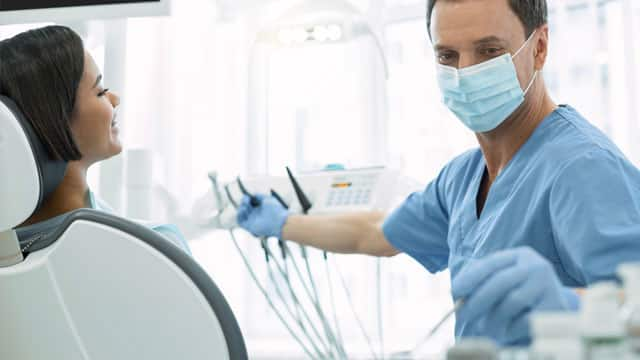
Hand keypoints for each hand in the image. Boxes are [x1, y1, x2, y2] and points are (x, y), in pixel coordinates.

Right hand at [236, 194, 288, 238]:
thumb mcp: (267, 199)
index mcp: (260, 209)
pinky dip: (239, 215)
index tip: (247, 196)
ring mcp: (252, 221)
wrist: (279, 222)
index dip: (247, 199)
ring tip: (245, 204)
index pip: (250, 203)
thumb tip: (252, 195)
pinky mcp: (249, 226)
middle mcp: (256, 215)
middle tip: (246, 199)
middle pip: (244, 208)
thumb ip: (259, 196)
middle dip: (243, 202)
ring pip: (241, 214)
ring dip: (240, 208)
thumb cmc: (276, 210)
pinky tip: (243, 209)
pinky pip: (240, 221)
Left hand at [451, 247, 578, 345]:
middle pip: (500, 282)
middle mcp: (537, 266)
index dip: (470, 277)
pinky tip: (507, 331)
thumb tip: (457, 296)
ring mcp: (549, 286)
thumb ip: (480, 284)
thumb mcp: (502, 282)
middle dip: (477, 300)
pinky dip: (511, 328)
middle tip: (462, 316)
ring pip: (511, 302)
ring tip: (485, 328)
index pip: (491, 263)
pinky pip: (525, 319)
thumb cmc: (519, 294)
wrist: (557, 311)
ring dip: (493, 318)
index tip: (454, 292)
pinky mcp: (555, 308)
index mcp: (520, 255)